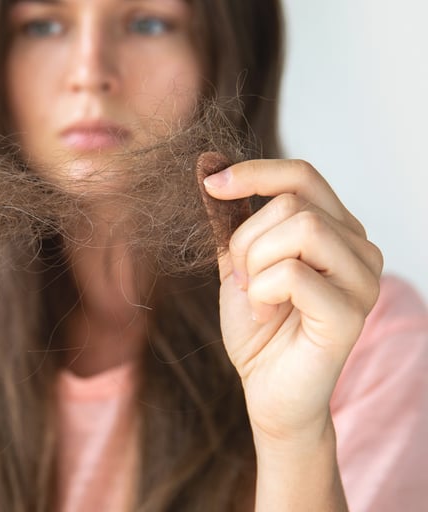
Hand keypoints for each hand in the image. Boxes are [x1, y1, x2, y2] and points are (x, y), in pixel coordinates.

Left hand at [202, 159, 382, 441]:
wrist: (267, 387)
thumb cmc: (258, 326)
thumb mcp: (239, 262)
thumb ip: (233, 220)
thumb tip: (210, 167)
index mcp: (336, 230)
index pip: (302, 175)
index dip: (254, 172)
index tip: (212, 184)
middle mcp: (359, 248)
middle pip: (293, 202)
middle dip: (247, 239)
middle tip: (243, 278)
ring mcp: (362, 280)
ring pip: (301, 229)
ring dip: (256, 263)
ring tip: (256, 296)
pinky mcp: (350, 314)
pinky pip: (294, 274)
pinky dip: (262, 292)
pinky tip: (265, 314)